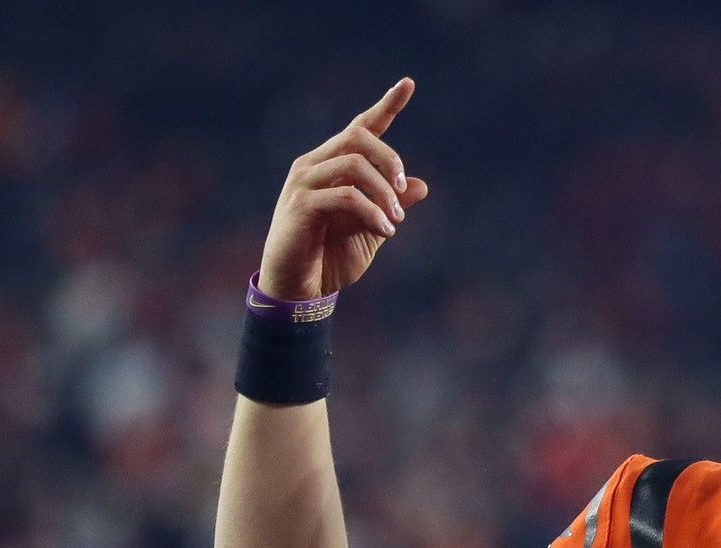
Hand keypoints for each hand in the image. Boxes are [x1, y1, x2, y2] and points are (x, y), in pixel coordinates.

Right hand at [257, 78, 432, 300]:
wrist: (298, 291)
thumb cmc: (330, 259)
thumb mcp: (371, 230)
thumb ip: (391, 206)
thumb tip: (421, 186)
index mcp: (331, 166)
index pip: (360, 127)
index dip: (385, 106)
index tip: (408, 84)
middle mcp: (314, 165)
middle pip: (359, 137)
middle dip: (391, 160)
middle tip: (403, 190)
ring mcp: (304, 182)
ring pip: (354, 163)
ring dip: (384, 192)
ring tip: (395, 222)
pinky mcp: (301, 205)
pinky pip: (345, 195)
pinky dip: (372, 212)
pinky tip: (385, 231)